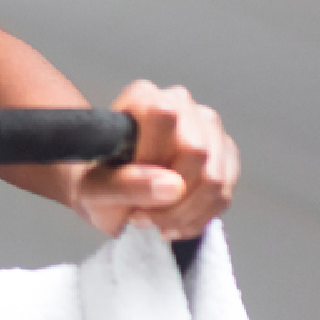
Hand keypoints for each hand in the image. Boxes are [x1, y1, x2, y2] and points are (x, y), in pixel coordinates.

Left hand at [70, 80, 236, 239]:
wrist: (112, 194)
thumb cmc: (99, 185)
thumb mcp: (94, 189)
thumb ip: (126, 184)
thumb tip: (172, 186)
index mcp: (144, 97)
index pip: (164, 116)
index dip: (153, 162)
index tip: (132, 193)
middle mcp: (181, 103)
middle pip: (196, 151)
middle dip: (171, 198)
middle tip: (143, 216)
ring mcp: (208, 127)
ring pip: (215, 177)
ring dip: (185, 213)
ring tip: (158, 222)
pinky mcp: (225, 154)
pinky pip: (224, 193)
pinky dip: (200, 218)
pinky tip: (176, 222)